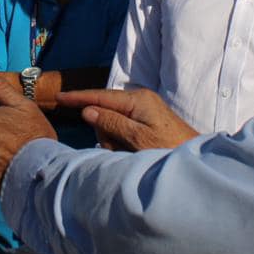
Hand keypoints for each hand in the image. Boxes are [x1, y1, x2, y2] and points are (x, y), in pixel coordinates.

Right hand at [57, 87, 198, 151]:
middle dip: (103, 130)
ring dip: (113, 139)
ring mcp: (144, 108)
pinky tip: (130, 151)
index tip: (59, 97)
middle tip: (116, 149)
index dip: (78, 97)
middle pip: (105, 110)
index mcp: (138, 100)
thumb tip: (88, 110)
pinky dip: (121, 140)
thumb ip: (111, 123)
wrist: (194, 157)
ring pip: (112, 121)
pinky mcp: (147, 119)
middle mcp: (140, 99)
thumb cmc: (169, 148)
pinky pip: (123, 126)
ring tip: (127, 153)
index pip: (100, 95)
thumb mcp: (137, 139)